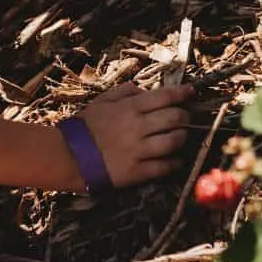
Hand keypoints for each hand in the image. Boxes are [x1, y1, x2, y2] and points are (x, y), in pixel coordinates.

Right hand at [73, 83, 192, 186]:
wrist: (69, 156)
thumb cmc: (87, 126)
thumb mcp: (103, 100)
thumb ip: (126, 91)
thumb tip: (147, 91)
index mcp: (131, 108)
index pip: (166, 96)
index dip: (183, 92)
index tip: (192, 91)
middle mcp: (139, 127)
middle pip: (176, 118)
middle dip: (185, 116)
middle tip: (185, 117)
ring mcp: (139, 150)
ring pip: (174, 141)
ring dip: (182, 137)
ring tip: (180, 136)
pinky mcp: (137, 171)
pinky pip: (165, 166)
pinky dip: (175, 162)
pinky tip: (176, 159)